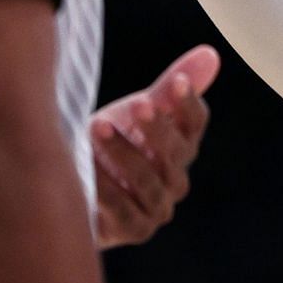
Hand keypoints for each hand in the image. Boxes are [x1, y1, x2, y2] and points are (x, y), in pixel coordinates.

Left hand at [89, 44, 219, 248]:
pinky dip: (105, 186)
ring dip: (122, 153)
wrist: (72, 186)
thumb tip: (210, 53)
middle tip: (137, 104)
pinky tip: (87, 164)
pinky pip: (123, 208)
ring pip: (148, 179)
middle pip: (176, 151)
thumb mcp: (135, 113)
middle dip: (156, 127)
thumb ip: (168, 89)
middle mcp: (176, 177)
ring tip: (96, 127)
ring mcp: (159, 206)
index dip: (188, 103)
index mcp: (182, 144)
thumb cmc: (112, 142)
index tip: (175, 83)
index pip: (196, 122)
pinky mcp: (136, 229)